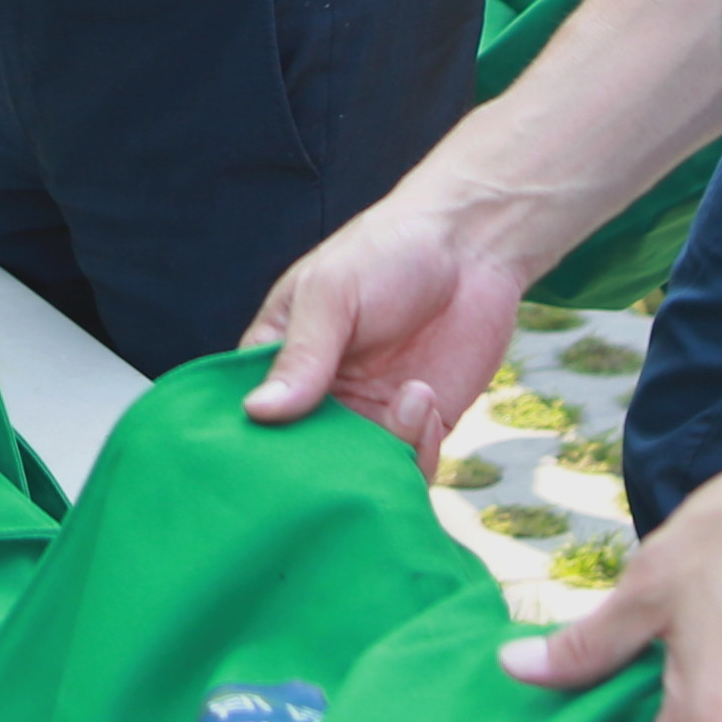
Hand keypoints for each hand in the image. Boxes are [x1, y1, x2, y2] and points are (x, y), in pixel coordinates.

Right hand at [237, 188, 535, 473]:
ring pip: (357, 476)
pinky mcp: (420, 427)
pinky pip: (408, 470)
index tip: (272, 453)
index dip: (257, 443)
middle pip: (302, 460)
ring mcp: (370, 416)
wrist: (470, 246)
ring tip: (407, 399)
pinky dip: (417, 455)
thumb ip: (301, 354)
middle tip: (348, 448)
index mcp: (279, 360)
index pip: (251, 416)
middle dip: (322, 467)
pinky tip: (424, 401)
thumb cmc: (386, 251)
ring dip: (378, 459)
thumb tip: (257, 412)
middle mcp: (320, 398)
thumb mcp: (331, 293)